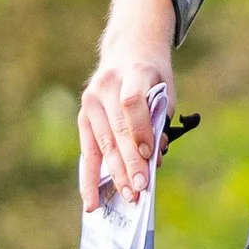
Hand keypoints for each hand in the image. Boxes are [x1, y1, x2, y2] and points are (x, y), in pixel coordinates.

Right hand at [78, 31, 174, 209]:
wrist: (130, 48)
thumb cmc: (153, 75)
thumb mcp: (165, 90)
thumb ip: (159, 123)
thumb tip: (152, 162)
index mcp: (133, 72)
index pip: (132, 103)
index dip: (140, 130)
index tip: (150, 155)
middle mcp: (107, 85)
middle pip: (117, 130)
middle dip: (129, 163)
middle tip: (139, 190)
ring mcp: (91, 100)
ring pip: (102, 143)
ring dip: (114, 173)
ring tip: (127, 196)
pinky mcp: (83, 114)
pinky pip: (87, 149)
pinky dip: (89, 176)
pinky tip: (91, 199)